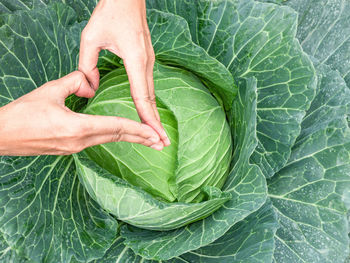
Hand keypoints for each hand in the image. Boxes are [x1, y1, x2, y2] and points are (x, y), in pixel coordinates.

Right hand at [0, 72, 162, 155]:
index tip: (154, 133)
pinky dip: (113, 138)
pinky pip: (97, 141)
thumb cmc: (22, 115)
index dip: (138, 129)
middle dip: (141, 138)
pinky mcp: (70, 148)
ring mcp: (75, 148)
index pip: (116, 127)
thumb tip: (88, 82)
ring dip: (129, 139)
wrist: (2, 137)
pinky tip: (120, 136)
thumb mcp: (49, 91)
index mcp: (78, 127)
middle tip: (161, 142)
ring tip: (147, 140)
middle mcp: (80, 141)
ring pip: (108, 140)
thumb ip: (73, 83)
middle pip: (117, 137)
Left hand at [79, 0, 169, 146]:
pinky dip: (150, 102)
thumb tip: (91, 89)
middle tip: (162, 143)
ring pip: (151, 94)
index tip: (155, 136)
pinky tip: (149, 112)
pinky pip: (148, 86)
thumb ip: (87, 66)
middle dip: (156, 123)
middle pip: (151, 99)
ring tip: (157, 133)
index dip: (147, 118)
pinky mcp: (146, 60)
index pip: (142, 96)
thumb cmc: (110, 13)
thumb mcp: (91, 38)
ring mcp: (148, 61)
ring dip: (154, 114)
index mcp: (135, 60)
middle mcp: (146, 63)